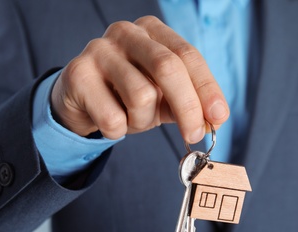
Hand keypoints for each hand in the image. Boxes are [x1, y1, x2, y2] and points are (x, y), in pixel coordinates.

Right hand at [51, 16, 228, 143]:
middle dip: (187, 107)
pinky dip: (119, 131)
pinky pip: (113, 117)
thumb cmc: (128, 95)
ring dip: (143, 121)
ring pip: (141, 96)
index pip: (188, 55)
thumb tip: (213, 120)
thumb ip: (188, 104)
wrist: (83, 99)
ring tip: (133, 118)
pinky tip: (111, 121)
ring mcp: (98, 50)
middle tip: (193, 135)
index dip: (207, 88)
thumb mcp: (163, 96)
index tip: (219, 117)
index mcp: (153, 31)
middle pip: (167, 68)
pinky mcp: (78, 74)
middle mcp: (126, 33)